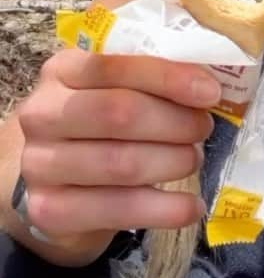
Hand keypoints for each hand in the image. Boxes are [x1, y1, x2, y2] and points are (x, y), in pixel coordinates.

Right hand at [15, 48, 219, 239]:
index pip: (114, 66)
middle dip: (174, 122)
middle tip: (204, 128)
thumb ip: (149, 78)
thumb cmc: (97, 122)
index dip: (167, 78)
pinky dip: (163, 210)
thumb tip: (208, 84)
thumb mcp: (113, 88)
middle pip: (118, 113)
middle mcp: (42, 114)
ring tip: (194, 159)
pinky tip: (191, 207)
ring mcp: (39, 164)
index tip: (210, 92)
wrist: (55, 177)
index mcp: (61, 70)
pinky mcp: (49, 210)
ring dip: (172, 162)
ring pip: (121, 164)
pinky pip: (116, 211)